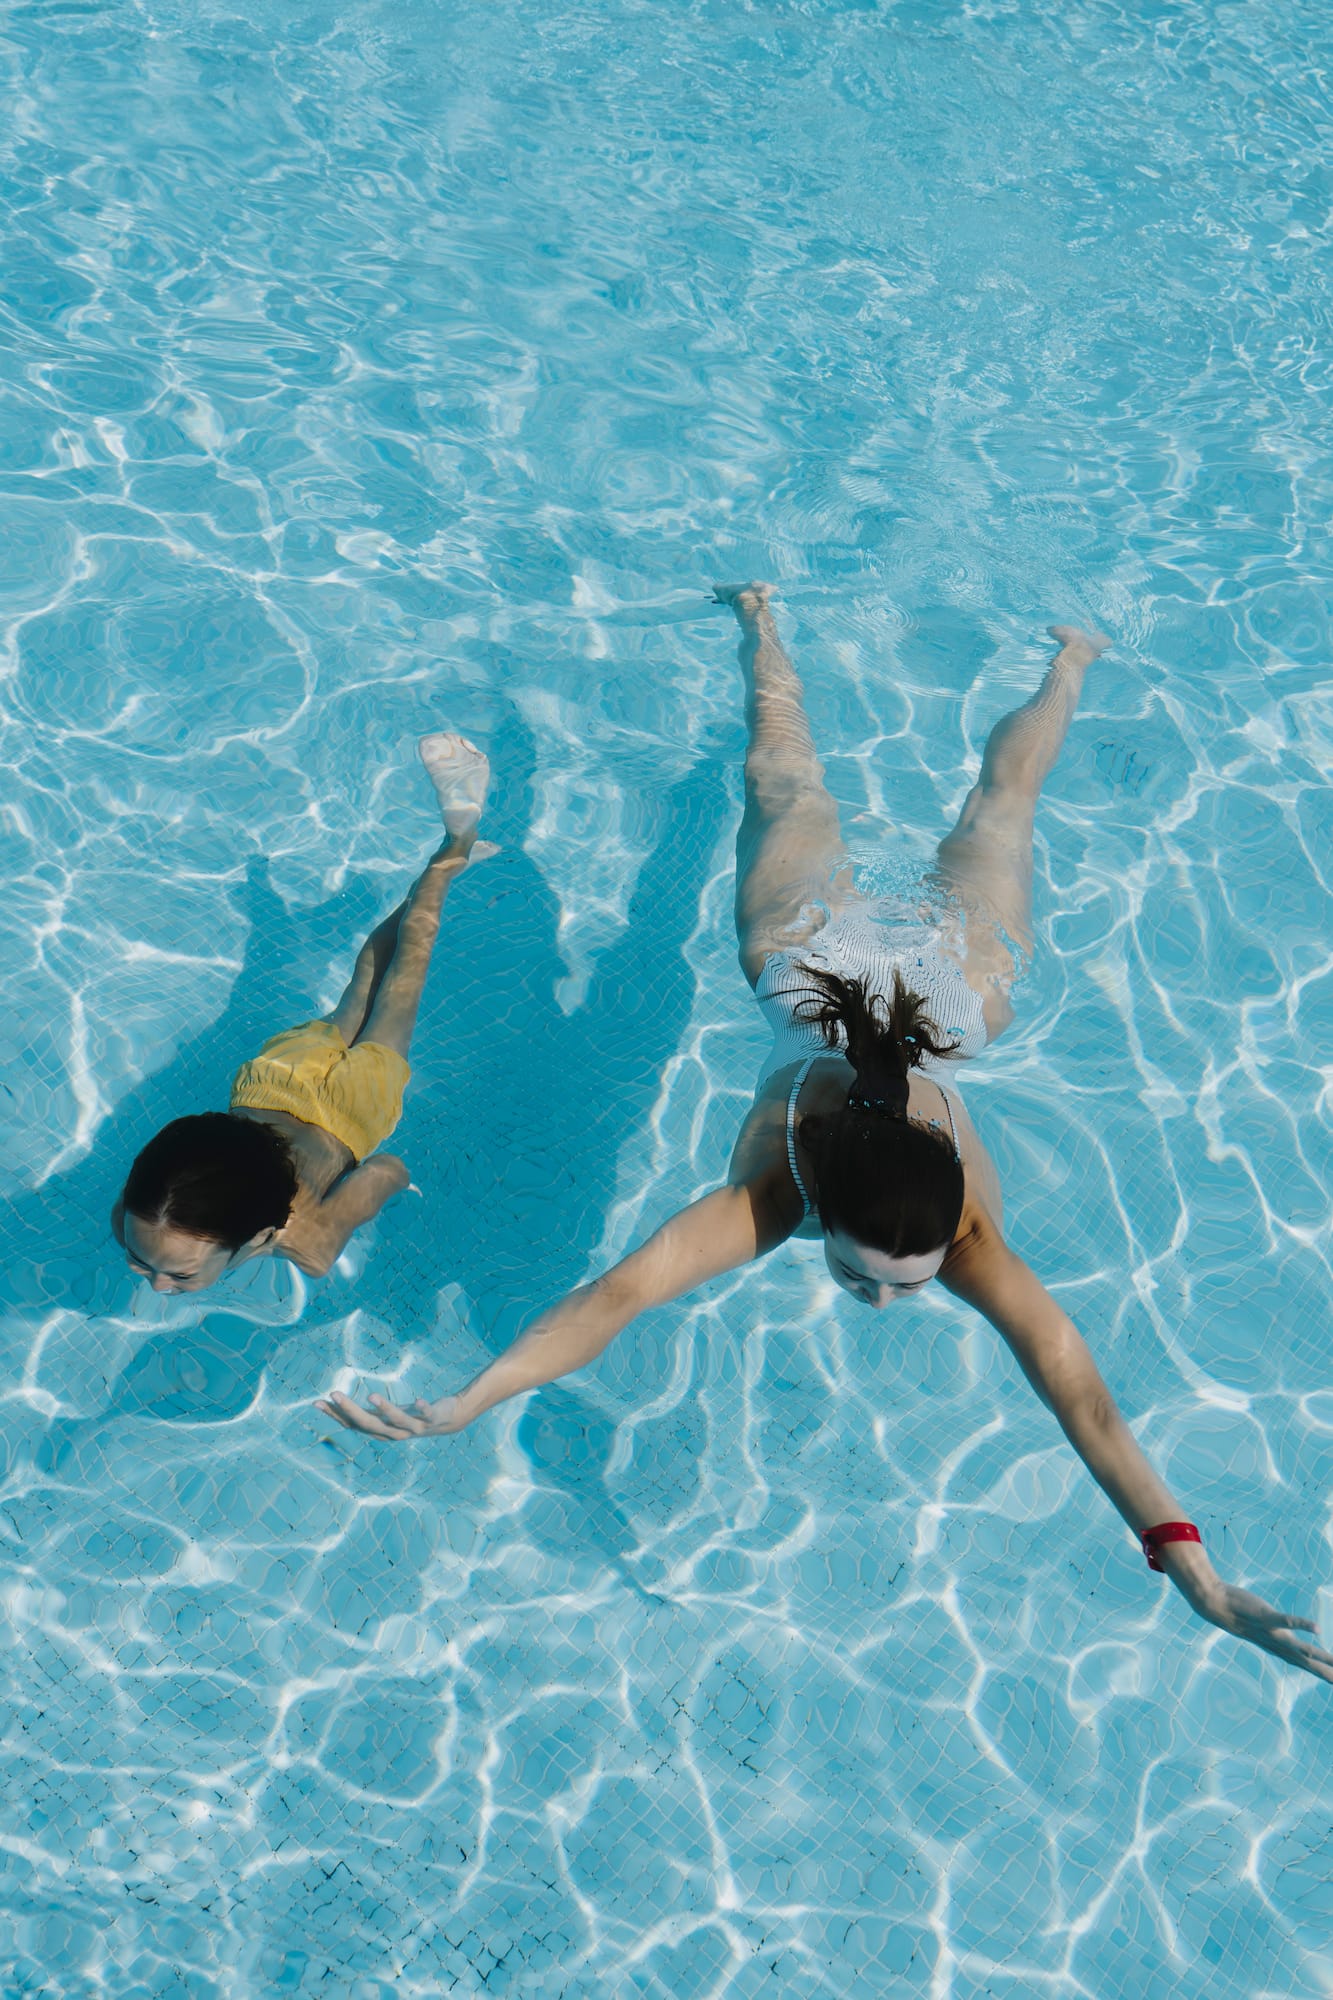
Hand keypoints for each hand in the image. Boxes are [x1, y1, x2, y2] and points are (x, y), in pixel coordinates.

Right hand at [315, 1389, 465, 1441]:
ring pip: (397, 1421)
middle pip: (369, 1424)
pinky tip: (419, 1400)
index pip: (353, 1424)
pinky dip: (422, 1408)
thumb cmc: (409, 1417)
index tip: (316, 1402)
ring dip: (384, 1409)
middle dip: (350, 1410)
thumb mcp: (383, 1415)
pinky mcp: (433, 1418)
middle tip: (333, 1394)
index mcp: (381, 1431)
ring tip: (371, 1396)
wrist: (447, 1421)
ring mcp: (414, 1427)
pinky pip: (427, 1414)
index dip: (335, 1414)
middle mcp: (395, 1432)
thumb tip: (333, 1401)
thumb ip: (362, 1412)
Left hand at [1191, 1578, 1332, 1684]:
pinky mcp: (1264, 1616)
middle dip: (1324, 1672)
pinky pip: (1285, 1621)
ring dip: (1317, 1654)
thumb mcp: (1264, 1629)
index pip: (1304, 1664)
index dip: (1322, 1674)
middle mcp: (1276, 1644)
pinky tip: (1317, 1628)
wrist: (1215, 1605)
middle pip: (1304, 1662)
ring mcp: (1270, 1631)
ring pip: (1298, 1647)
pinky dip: (1301, 1625)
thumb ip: (1280, 1635)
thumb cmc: (1241, 1614)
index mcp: (1278, 1647)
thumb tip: (1289, 1641)